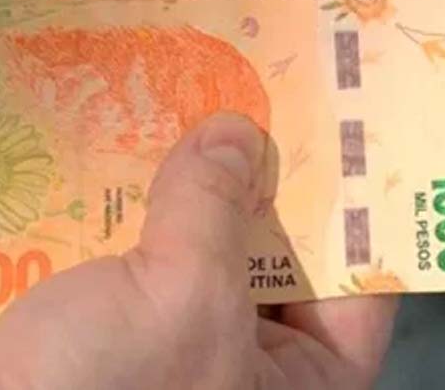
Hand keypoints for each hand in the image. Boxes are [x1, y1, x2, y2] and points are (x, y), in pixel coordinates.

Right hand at [0, 113, 397, 389]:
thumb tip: (239, 132)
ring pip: (185, 245)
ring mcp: (158, 346)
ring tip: (180, 88)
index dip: (353, 214)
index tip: (345, 130)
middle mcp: (232, 367)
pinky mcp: (90, 325)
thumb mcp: (179, 297)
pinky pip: (118, 250)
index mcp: (287, 388)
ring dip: (175, 177)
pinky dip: (113, 198)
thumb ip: (215, 207)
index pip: (354, 296)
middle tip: (255, 85)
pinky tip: (108, 132)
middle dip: (253, 176)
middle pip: (265, 257)